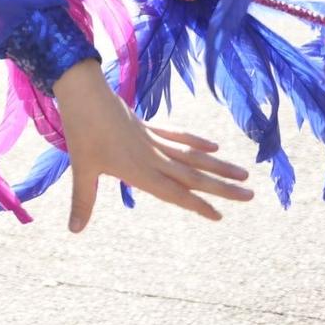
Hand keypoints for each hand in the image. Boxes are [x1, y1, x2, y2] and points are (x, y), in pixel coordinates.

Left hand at [53, 62, 252, 230]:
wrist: (84, 93)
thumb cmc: (81, 132)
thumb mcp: (81, 169)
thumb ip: (82, 201)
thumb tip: (73, 231)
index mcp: (139, 170)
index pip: (175, 193)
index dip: (197, 205)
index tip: (220, 216)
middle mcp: (153, 156)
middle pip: (193, 175)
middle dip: (222, 188)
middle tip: (251, 195)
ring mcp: (153, 140)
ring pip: (192, 155)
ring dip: (218, 165)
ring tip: (244, 173)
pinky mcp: (148, 126)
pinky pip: (177, 135)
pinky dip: (196, 141)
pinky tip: (213, 145)